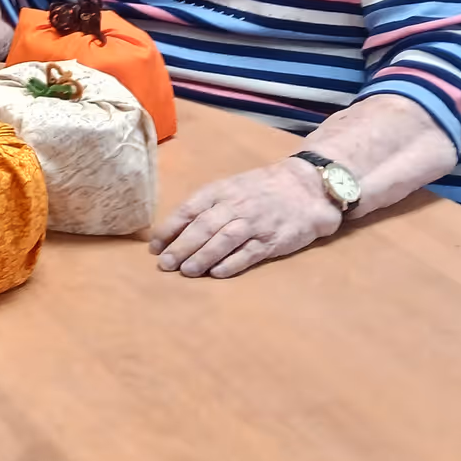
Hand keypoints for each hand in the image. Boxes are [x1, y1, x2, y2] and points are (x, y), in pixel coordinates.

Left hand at [150, 159, 341, 277]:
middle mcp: (235, 206)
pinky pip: (249, 253)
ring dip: (202, 257)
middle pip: (203, 227)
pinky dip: (231, 264)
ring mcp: (254, 223)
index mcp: (220, 191)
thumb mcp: (231, 187)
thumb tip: (175, 229)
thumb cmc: (261, 188)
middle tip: (165, 264)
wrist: (306, 187)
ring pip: (223, 240)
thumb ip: (207, 205)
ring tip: (185, 271)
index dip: (170, 229)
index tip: (154, 246)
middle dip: (181, 247)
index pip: (189, 209)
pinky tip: (217, 273)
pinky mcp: (272, 240)